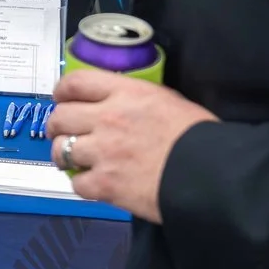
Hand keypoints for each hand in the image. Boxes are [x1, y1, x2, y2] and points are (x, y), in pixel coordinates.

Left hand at [47, 67, 216, 219]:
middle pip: (60, 117)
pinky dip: (82, 185)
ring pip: (61, 150)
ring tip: (72, 161)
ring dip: (63, 155)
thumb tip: (122, 104)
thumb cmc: (198, 135)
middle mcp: (108, 118)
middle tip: (62, 133)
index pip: (75, 83)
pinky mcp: (106, 185)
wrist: (212, 173)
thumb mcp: (168, 100)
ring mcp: (104, 152)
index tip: (61, 99)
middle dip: (56, 125)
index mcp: (125, 93)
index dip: (62, 92)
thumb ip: (136, 99)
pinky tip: (94, 184)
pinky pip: (77, 184)